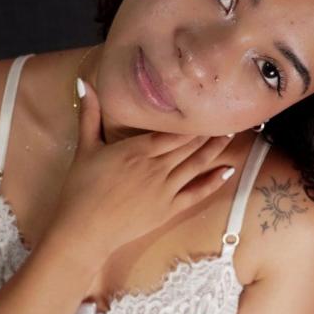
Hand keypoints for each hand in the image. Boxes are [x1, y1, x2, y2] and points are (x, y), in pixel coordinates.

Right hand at [45, 78, 235, 256]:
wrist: (83, 230)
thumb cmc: (81, 188)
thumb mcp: (85, 147)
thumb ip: (89, 114)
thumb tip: (83, 82)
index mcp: (138, 149)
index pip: (173, 131)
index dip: (193, 120)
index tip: (207, 106)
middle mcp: (157, 166)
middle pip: (190, 145)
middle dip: (209, 130)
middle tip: (228, 116)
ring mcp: (166, 189)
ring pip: (197, 164)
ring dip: (216, 149)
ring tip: (231, 134)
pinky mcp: (169, 210)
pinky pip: (197, 193)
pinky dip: (213, 181)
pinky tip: (227, 170)